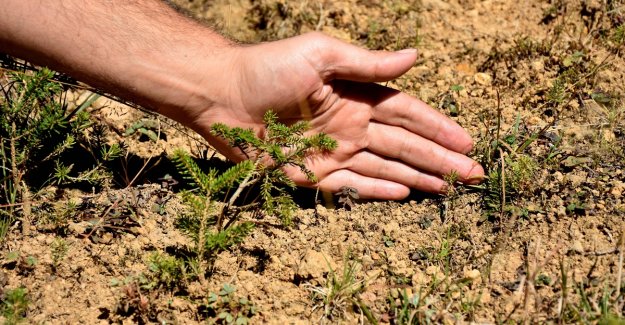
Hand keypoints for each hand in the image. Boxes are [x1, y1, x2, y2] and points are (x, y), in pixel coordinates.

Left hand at [192, 32, 483, 199]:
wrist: (221, 93)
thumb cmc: (269, 66)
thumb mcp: (321, 54)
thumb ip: (367, 63)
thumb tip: (415, 56)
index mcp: (356, 96)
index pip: (407, 113)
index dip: (438, 127)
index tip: (467, 142)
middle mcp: (350, 125)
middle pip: (404, 144)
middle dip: (439, 158)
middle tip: (474, 174)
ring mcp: (333, 151)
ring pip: (385, 166)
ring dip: (417, 176)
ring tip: (448, 188)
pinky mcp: (311, 174)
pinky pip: (351, 185)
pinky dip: (378, 190)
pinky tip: (405, 194)